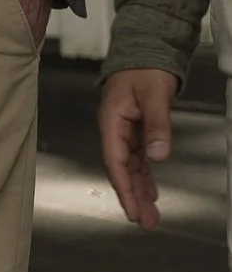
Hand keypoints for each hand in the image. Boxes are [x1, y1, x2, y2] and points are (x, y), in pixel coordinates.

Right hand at [99, 64, 180, 228]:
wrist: (146, 49)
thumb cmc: (145, 68)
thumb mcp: (154, 94)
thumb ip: (157, 125)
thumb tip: (158, 156)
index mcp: (112, 121)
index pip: (115, 161)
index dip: (124, 188)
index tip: (132, 210)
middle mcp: (116, 129)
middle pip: (122, 170)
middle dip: (133, 197)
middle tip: (144, 222)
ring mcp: (126, 131)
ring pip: (132, 168)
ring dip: (140, 191)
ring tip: (150, 216)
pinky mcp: (137, 130)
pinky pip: (139, 159)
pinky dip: (145, 177)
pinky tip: (152, 193)